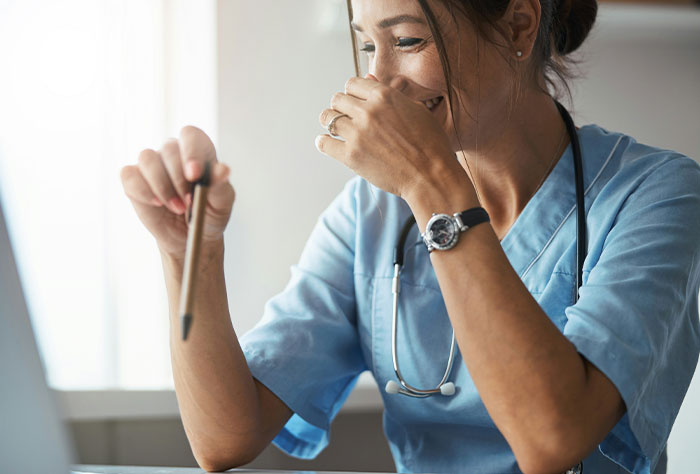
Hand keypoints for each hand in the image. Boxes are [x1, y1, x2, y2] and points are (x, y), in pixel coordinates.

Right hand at [120, 125, 235, 257]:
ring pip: (147, 158)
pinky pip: (129, 174)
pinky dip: (142, 191)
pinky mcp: (133, 179)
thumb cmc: (208, 214)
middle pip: (169, 148)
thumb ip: (220, 185)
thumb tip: (223, 170)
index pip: (190, 135)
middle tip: (190, 202)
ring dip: (162, 187)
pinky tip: (157, 204)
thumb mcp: (221, 203)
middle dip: (179, 179)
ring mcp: (152, 164)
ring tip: (178, 208)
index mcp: (198, 151)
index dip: (191, 151)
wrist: (189, 237)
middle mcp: (173, 152)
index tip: (194, 175)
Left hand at [315, 74, 460, 200]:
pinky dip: (323, 142)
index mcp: (384, 96)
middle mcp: (368, 111)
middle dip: (340, 107)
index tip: (354, 102)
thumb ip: (389, 93)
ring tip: (335, 129)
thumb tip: (368, 78)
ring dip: (330, 122)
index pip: (352, 83)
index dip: (353, 93)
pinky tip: (327, 143)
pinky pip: (324, 143)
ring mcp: (357, 134)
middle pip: (337, 99)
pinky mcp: (351, 156)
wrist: (431, 176)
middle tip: (345, 117)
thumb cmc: (430, 143)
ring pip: (327, 118)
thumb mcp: (416, 110)